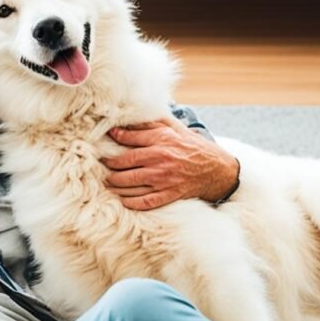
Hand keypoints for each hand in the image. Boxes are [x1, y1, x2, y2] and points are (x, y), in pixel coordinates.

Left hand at [102, 117, 239, 210]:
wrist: (217, 170)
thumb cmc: (193, 147)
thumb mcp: (176, 130)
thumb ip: (154, 123)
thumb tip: (131, 118)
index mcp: (162, 140)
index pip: (130, 138)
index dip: (115, 137)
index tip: (106, 138)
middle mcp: (160, 159)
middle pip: (124, 162)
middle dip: (109, 164)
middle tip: (102, 164)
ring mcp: (164, 179)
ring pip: (130, 183)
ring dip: (115, 183)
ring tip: (108, 181)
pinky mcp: (169, 194)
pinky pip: (144, 201)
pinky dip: (130, 201)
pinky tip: (122, 198)